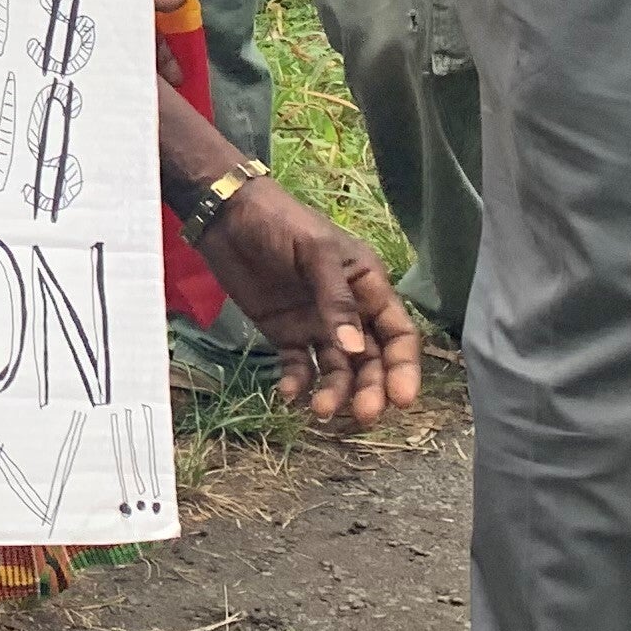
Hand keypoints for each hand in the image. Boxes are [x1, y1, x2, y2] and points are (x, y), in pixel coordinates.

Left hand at [193, 180, 425, 427]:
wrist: (226, 215)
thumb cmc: (282, 223)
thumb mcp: (316, 253)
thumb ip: (337, 301)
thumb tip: (354, 351)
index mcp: (368, 287)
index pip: (398, 334)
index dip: (404, 368)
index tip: (401, 399)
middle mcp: (349, 312)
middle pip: (371, 360)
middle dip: (371, 389)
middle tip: (363, 415)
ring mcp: (316, 325)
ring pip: (337, 368)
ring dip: (335, 391)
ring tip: (320, 409)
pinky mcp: (284, 333)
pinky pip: (298, 366)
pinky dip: (297, 383)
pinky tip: (288, 394)